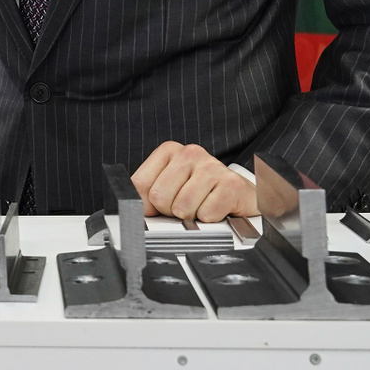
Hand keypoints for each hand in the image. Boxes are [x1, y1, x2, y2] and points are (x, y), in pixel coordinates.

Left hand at [132, 141, 258, 221]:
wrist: (239, 193)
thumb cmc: (200, 191)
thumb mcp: (169, 186)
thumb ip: (146, 193)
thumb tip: (131, 211)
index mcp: (169, 151)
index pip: (140, 185)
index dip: (148, 204)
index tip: (160, 205)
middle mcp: (189, 153)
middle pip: (159, 197)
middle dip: (171, 211)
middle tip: (186, 205)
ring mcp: (211, 166)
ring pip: (182, 208)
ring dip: (192, 216)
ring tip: (201, 205)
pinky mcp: (231, 184)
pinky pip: (206, 214)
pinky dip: (210, 219)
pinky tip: (216, 207)